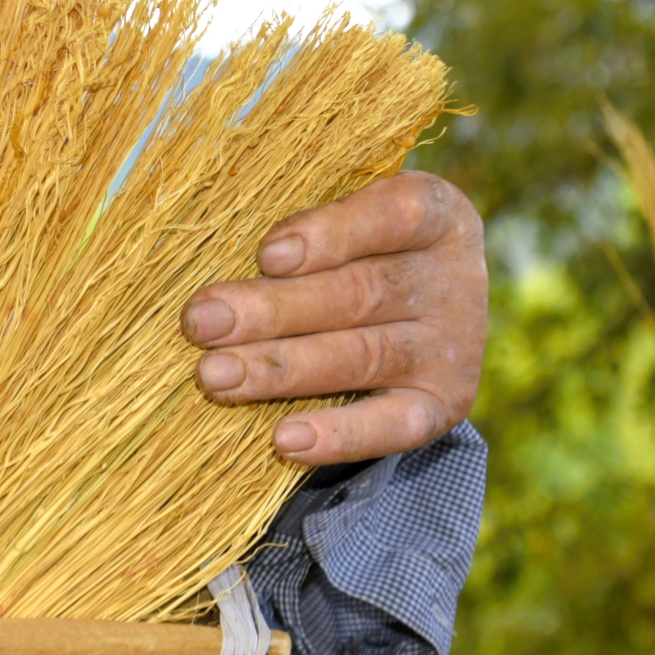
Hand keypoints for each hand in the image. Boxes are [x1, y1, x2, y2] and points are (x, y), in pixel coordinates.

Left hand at [180, 172, 486, 465]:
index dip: (331, 234)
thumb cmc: (351, 250)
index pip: (393, 215)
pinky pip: (394, 424)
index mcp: (434, 214)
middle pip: (357, 293)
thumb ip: (298, 236)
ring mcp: (453, 345)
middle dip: (270, 310)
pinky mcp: (443, 404)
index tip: (268, 255)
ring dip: (281, 369)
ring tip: (215, 376)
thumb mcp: (342, 223)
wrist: (416, 312)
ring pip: (361, 356)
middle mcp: (452, 278)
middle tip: (201, 322)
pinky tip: (284, 440)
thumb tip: (217, 269)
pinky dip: (339, 434)